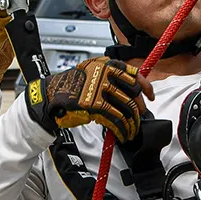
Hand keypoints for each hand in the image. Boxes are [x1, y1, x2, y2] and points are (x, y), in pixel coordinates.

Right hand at [24, 57, 154, 142]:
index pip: (133, 74)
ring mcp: (99, 89)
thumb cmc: (70, 87)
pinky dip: (122, 129)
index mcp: (105, 64)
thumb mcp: (91, 74)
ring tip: (131, 130)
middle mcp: (104, 74)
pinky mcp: (95, 105)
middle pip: (133, 93)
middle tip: (139, 117)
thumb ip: (109, 78)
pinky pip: (116, 119)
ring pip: (127, 108)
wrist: (50, 95)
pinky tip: (123, 134)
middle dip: (139, 108)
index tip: (150, 96)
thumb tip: (129, 92)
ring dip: (132, 123)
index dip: (146, 87)